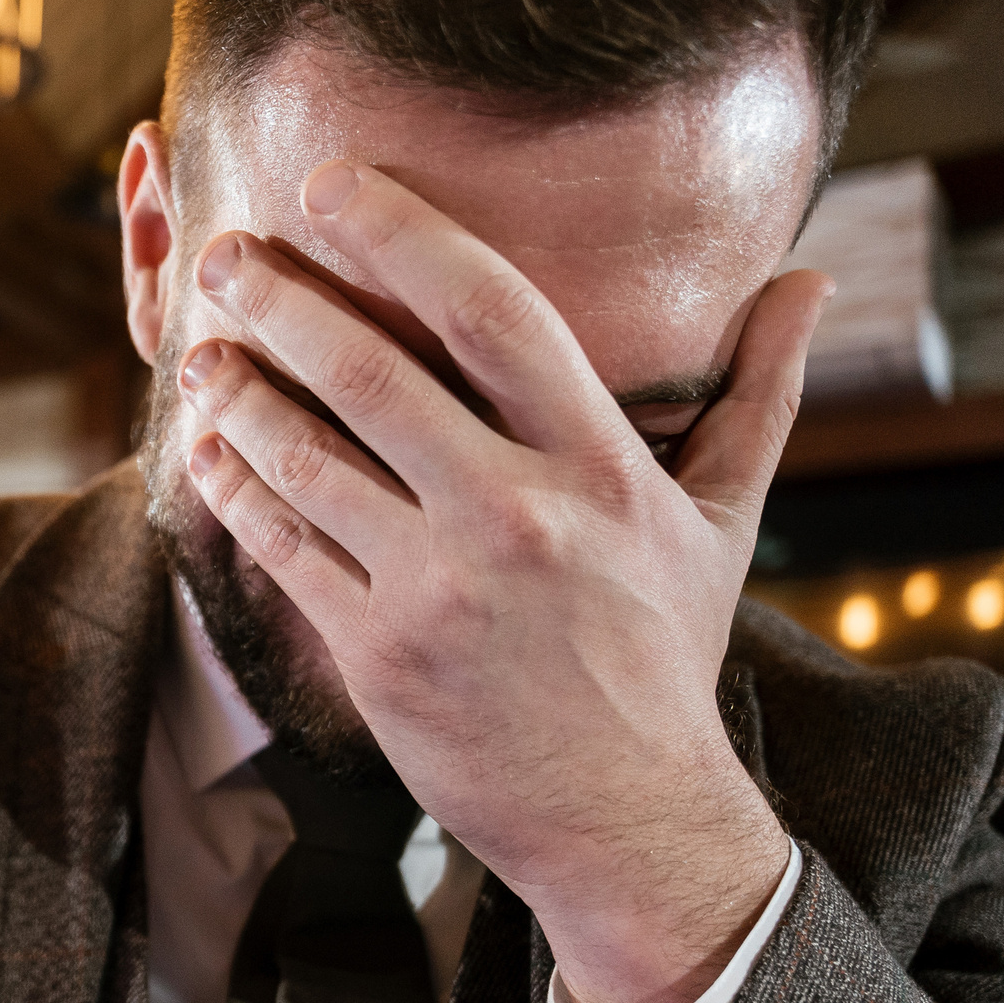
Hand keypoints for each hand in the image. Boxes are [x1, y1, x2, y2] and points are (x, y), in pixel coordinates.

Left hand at [176, 161, 823, 1002]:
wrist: (621, 815)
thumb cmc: (661, 656)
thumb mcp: (722, 523)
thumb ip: (758, 394)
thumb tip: (803, 281)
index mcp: (600, 467)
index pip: (492, 313)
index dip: (400, 235)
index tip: (332, 187)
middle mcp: (514, 516)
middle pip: (369, 374)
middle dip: (280, 302)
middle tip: (224, 260)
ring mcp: (435, 588)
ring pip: (305, 460)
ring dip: (239, 395)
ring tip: (200, 352)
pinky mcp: (374, 652)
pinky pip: (284, 547)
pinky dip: (236, 489)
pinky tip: (210, 450)